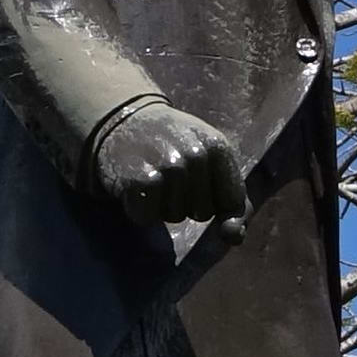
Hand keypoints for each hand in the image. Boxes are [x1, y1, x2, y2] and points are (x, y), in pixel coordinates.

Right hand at [92, 100, 249, 233]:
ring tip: (152, 175)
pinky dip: (139, 209)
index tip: (198, 182)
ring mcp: (169, 167)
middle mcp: (196, 155)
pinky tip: (135, 184)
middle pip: (202, 213)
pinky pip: (148, 217)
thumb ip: (232, 201)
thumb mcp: (210, 160)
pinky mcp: (142, 181)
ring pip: (175, 216)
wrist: (123, 119)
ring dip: (161, 204)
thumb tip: (234, 238)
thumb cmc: (172, 146)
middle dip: (185, 202)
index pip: (231, 202)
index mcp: (218, 147)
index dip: (213, 201)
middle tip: (168, 174)